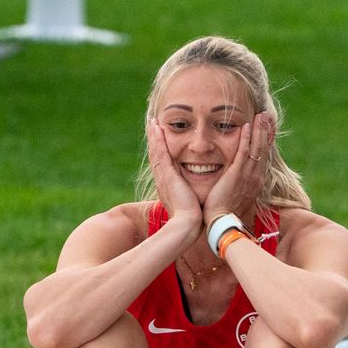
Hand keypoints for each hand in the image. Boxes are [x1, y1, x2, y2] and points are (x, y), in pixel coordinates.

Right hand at [145, 118, 203, 242]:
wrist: (188, 224)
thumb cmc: (192, 217)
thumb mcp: (189, 202)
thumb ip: (190, 194)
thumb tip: (195, 193)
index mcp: (167, 185)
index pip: (161, 163)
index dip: (159, 150)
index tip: (159, 138)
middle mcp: (161, 179)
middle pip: (155, 155)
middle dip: (154, 140)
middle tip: (152, 125)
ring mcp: (162, 177)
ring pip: (155, 151)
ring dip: (154, 136)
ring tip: (153, 122)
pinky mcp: (167, 175)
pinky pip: (161, 153)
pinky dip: (158, 140)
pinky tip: (158, 129)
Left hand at [201, 112, 273, 225]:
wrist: (220, 222)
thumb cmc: (224, 211)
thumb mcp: (236, 195)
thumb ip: (237, 184)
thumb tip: (234, 180)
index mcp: (254, 180)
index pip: (261, 156)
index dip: (265, 141)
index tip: (266, 128)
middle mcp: (255, 176)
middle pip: (263, 149)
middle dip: (265, 131)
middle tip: (267, 116)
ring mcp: (247, 175)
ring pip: (256, 148)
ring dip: (259, 130)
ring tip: (262, 116)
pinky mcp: (237, 174)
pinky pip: (243, 152)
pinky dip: (246, 138)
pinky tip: (246, 125)